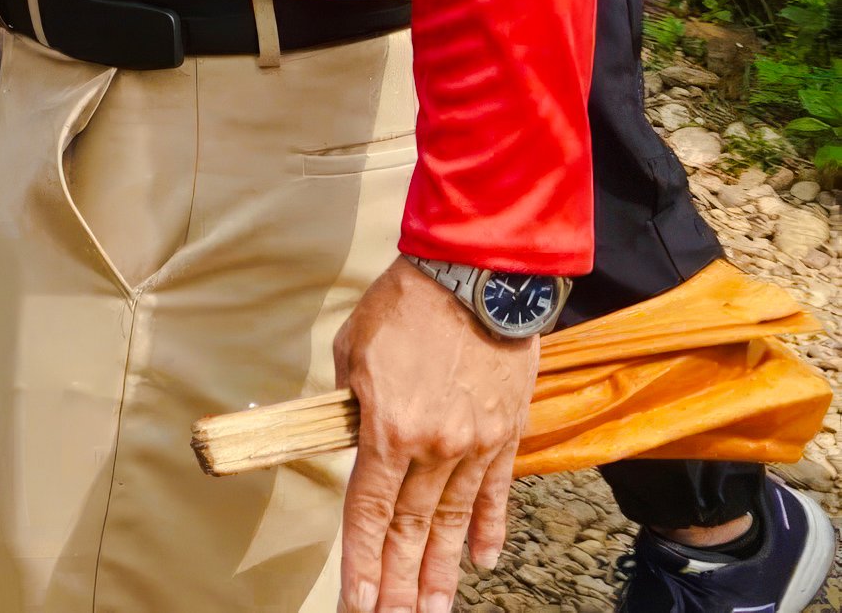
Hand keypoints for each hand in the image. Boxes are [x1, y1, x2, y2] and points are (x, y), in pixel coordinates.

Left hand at [334, 258, 539, 612]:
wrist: (476, 277)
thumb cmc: (404, 307)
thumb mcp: (352, 353)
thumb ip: (351, 409)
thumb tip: (353, 443)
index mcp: (389, 428)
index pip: (369, 512)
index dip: (361, 561)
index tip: (358, 601)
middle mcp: (435, 447)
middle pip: (411, 529)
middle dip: (398, 582)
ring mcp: (475, 445)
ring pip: (452, 521)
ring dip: (440, 571)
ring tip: (431, 611)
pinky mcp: (505, 435)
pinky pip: (495, 493)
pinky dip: (487, 530)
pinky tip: (478, 562)